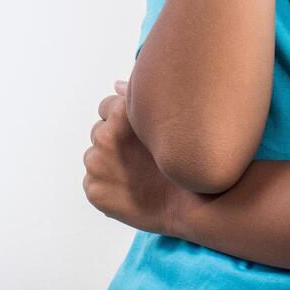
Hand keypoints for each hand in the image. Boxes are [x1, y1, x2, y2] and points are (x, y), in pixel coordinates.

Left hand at [83, 79, 184, 237]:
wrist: (196, 204)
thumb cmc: (185, 157)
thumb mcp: (165, 120)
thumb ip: (137, 98)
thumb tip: (115, 85)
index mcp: (121, 112)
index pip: (107, 107)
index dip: (123, 122)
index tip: (138, 137)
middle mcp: (104, 135)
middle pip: (99, 132)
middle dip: (114, 143)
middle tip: (139, 158)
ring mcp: (97, 164)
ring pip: (95, 158)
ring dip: (108, 164)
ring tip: (136, 176)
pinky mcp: (94, 190)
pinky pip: (93, 184)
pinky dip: (107, 187)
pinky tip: (129, 192)